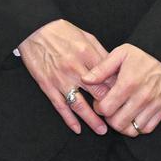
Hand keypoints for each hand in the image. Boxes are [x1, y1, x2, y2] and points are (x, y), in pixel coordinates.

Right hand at [18, 19, 113, 135]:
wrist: (35, 30)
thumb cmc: (62, 32)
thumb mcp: (86, 36)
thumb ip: (100, 53)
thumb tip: (115, 69)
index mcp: (86, 54)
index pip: (107, 76)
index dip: (118, 89)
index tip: (126, 98)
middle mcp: (74, 67)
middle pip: (96, 92)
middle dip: (109, 106)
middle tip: (119, 117)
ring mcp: (60, 78)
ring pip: (79, 104)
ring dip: (91, 119)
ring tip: (102, 130)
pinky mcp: (47, 85)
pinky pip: (60, 106)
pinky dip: (69, 119)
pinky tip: (77, 129)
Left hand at [83, 45, 160, 136]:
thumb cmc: (142, 52)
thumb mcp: (120, 53)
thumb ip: (102, 68)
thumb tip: (86, 80)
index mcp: (128, 83)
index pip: (106, 109)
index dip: (99, 107)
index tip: (101, 101)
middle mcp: (142, 96)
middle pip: (117, 123)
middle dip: (109, 118)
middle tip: (110, 108)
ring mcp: (154, 104)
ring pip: (132, 130)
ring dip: (123, 125)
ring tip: (121, 113)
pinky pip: (147, 128)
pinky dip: (138, 126)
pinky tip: (134, 115)